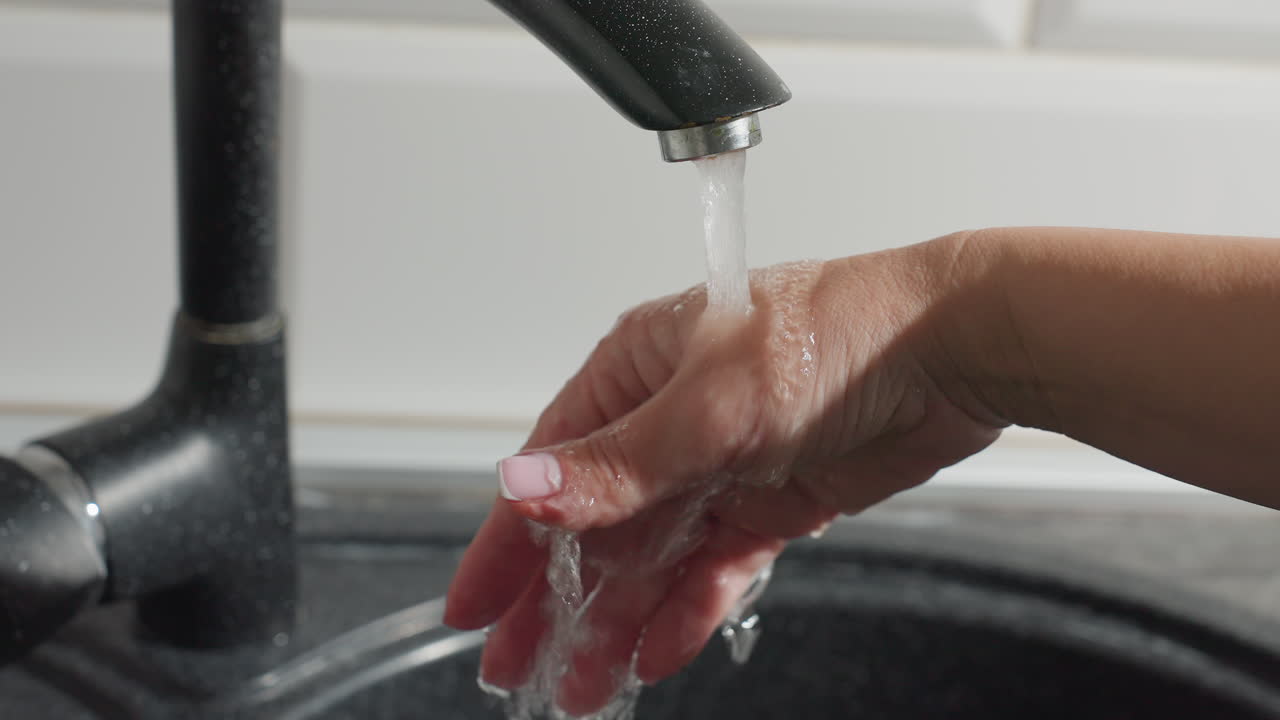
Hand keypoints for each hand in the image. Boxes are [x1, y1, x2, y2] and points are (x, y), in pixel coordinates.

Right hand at [445, 241, 1001, 715]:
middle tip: (518, 666)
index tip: (472, 606)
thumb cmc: (834, 336)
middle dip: (554, 598)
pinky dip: (686, 609)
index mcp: (635, 372)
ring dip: (616, 619)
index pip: (550, 467)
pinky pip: (712, 567)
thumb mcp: (710, 406)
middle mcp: (668, 419)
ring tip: (583, 683)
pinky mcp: (768, 501)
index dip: (505, 541)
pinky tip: (656, 652)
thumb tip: (523, 485)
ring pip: (649, 556)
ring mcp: (718, 465)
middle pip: (592, 523)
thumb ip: (617, 464)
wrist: (949, 351)